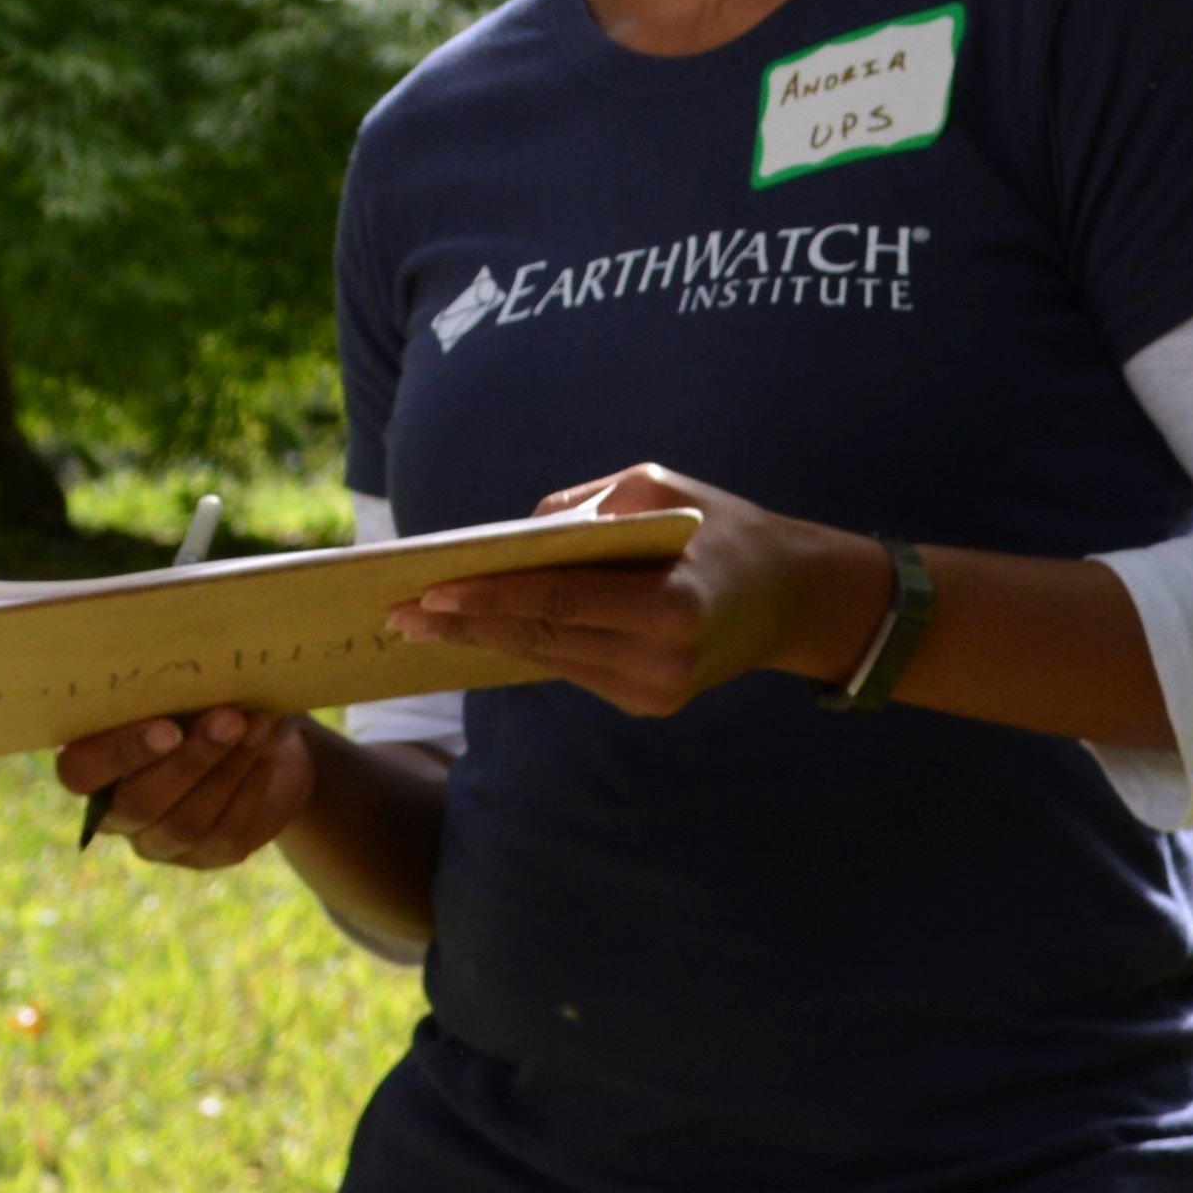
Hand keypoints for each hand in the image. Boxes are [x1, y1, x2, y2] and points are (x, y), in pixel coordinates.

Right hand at [50, 705, 313, 870]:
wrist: (250, 729)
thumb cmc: (196, 696)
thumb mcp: (174, 687)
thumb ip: (163, 691)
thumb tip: (187, 678)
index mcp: (89, 765)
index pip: (81, 773)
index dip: (121, 754)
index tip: (169, 728)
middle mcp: (116, 813)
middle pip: (139, 804)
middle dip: (189, 761)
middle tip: (228, 719)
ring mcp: (160, 842)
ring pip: (186, 822)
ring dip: (226, 770)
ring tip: (256, 726)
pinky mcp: (207, 855)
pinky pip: (227, 831)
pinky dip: (250, 786)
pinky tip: (266, 751)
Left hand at [384, 462, 885, 720]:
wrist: (796, 597)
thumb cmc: (723, 526)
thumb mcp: (661, 487)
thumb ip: (587, 505)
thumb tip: (514, 534)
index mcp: (671, 607)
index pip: (559, 601)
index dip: (490, 597)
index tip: (429, 590)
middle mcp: (664, 661)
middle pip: (543, 638)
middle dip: (465, 625)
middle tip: (396, 613)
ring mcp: (657, 692)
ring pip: (550, 660)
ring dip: (484, 641)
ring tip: (419, 624)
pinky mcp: (650, 704)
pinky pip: (572, 669)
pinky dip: (524, 648)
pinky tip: (476, 633)